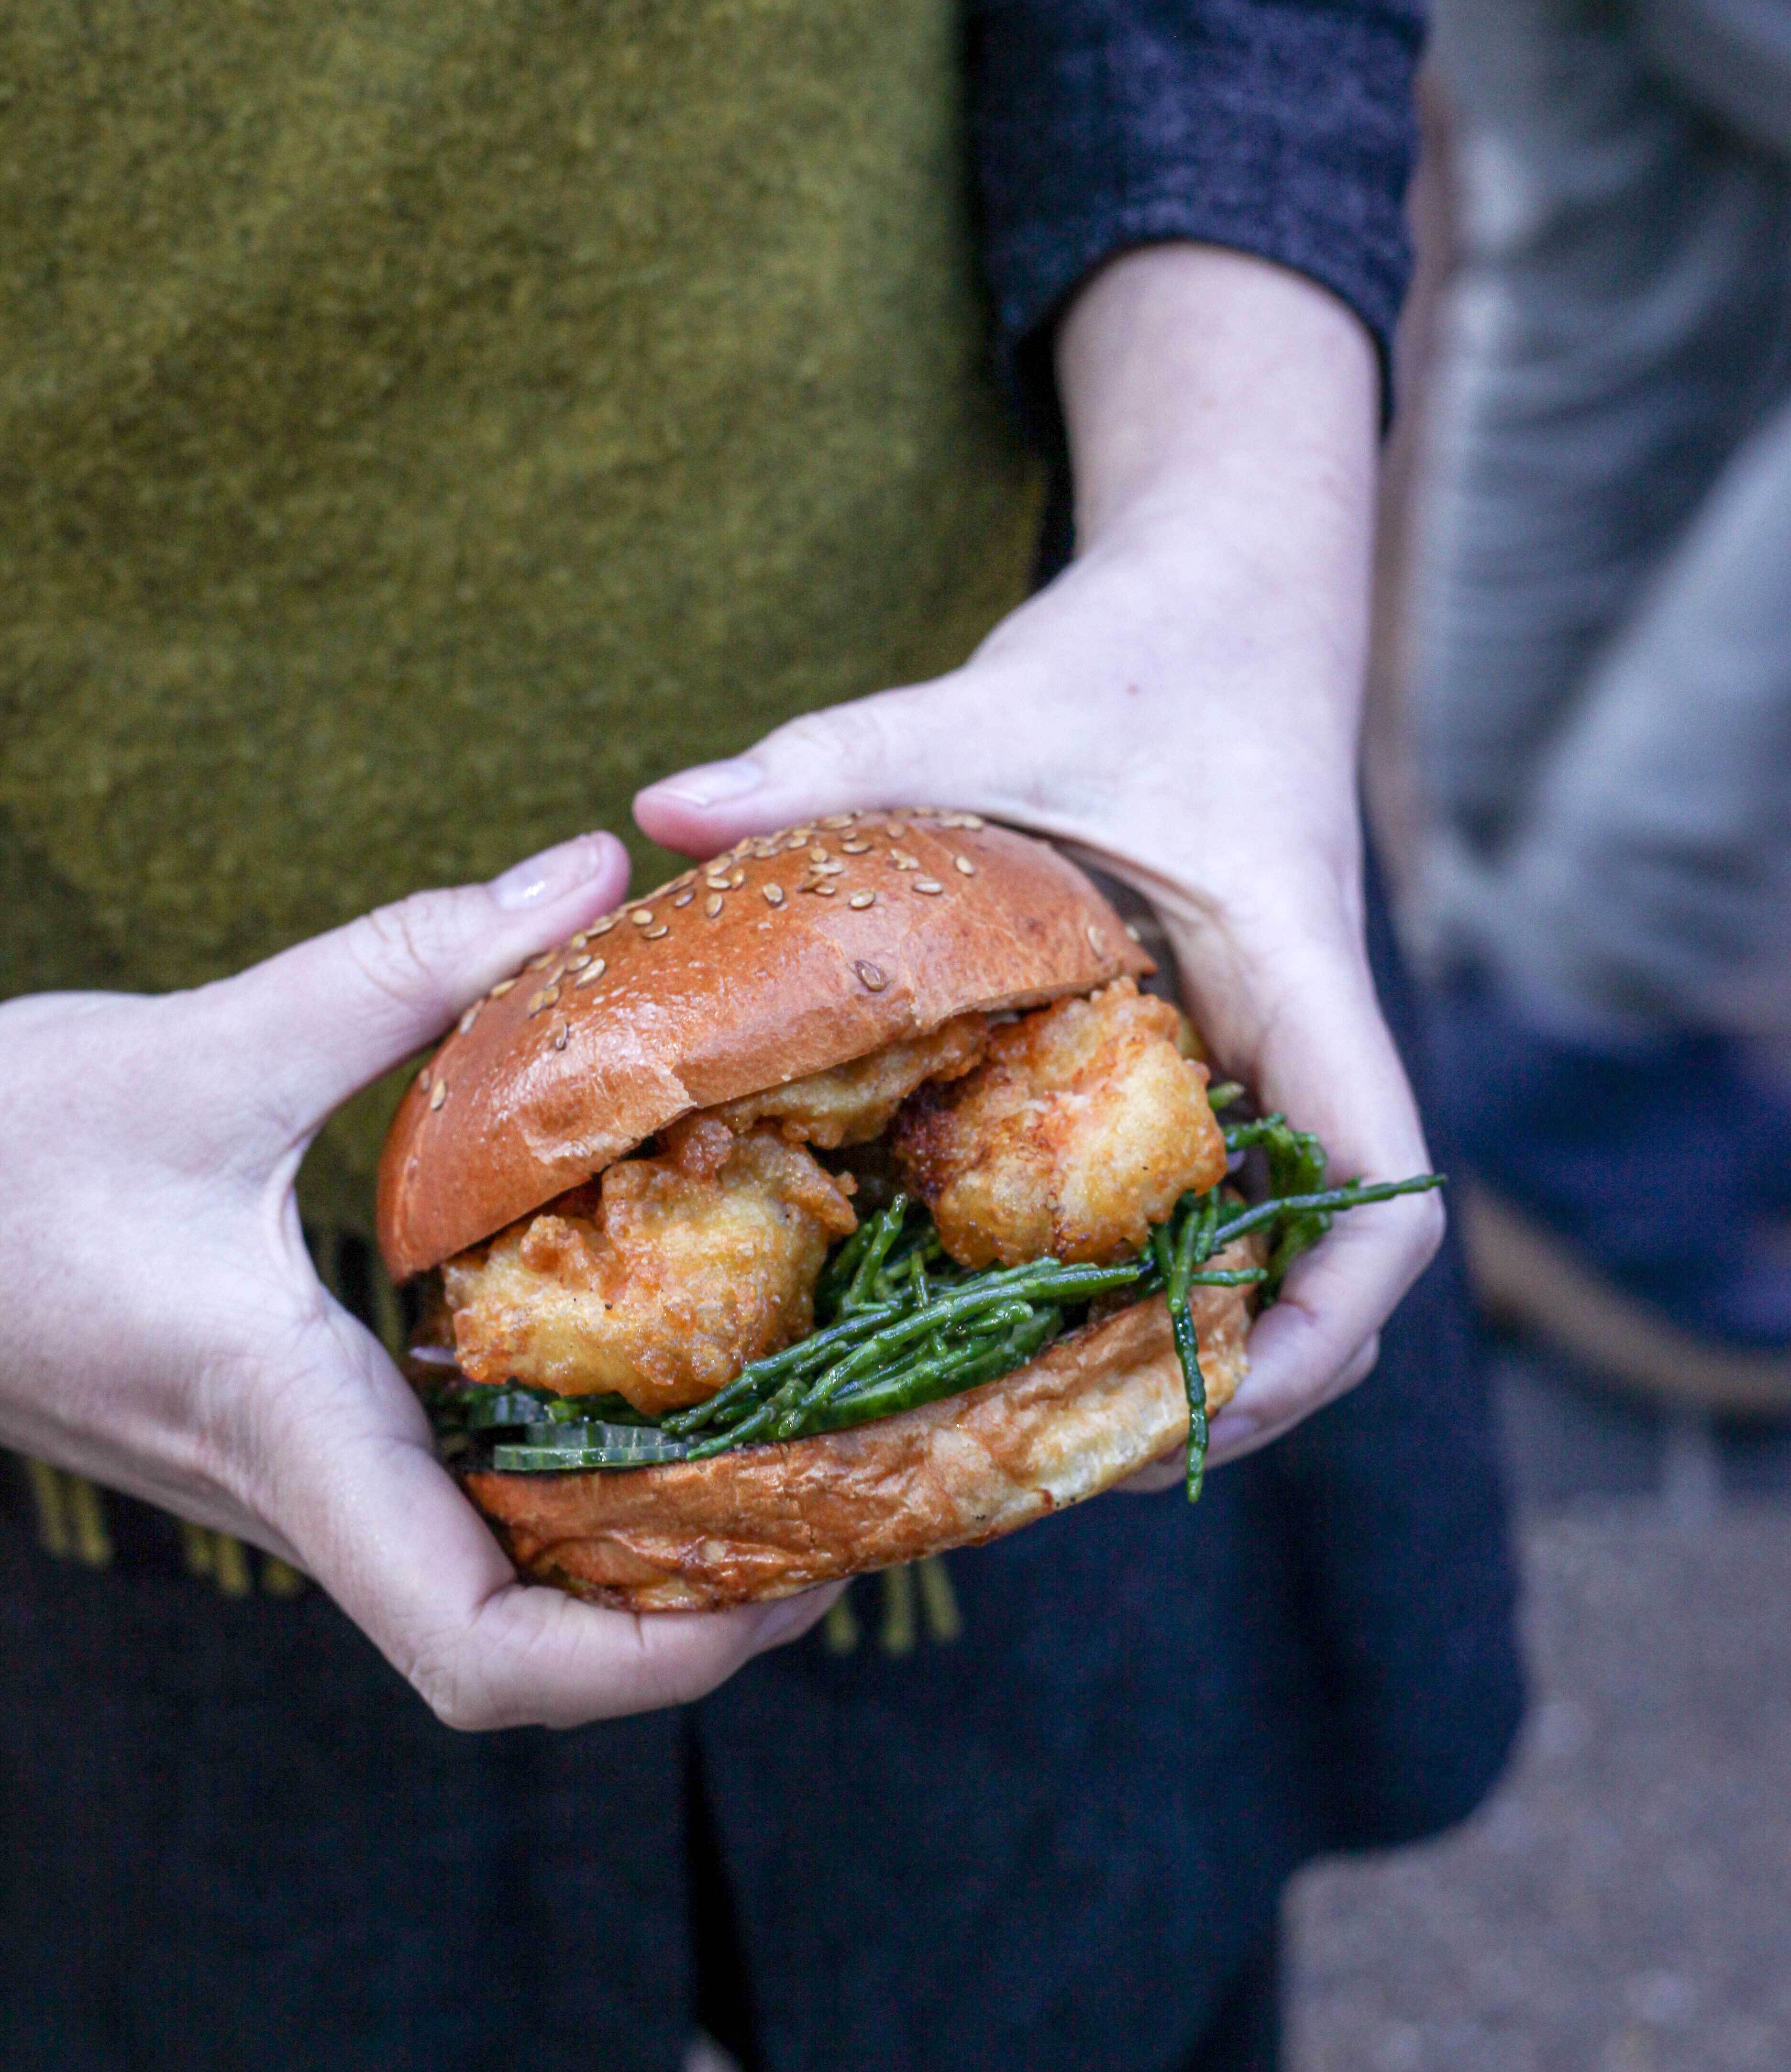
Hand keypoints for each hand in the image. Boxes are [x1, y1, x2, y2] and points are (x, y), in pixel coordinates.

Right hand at [0, 833, 840, 1728]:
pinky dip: (569, 1497)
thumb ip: (404, 963)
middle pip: (520, 1654)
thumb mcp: (204, 1043)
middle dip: (691, 1627)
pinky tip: (653, 1403)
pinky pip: (454, 1515)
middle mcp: (305, 1490)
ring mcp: (299, 1477)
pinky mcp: (294, 1434)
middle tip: (845, 1516)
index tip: (787, 1593)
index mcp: (289, 1431)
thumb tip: (587, 868)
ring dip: (641, 1569)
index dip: (648, 1665)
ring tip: (791, 1464)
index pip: (481, 1645)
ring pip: (493, 1598)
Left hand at [637, 245, 1442, 1468]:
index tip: (1210, 1389)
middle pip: (1327, 1273)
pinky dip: (1140, 1280)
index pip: (1382, 1186)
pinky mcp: (1208, 1069)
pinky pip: (1203, 1204)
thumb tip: (651, 814)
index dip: (1317, 1318)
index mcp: (1294, 978)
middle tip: (1074, 1458)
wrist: (1223, 613)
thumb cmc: (1135, 660)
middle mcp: (1297, 1047)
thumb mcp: (986, 705)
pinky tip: (1015, 1319)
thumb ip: (833, 760)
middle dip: (1230, 1380)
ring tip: (1037, 1429)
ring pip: (1269, 1258)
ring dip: (1183, 1350)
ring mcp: (1260, 1070)